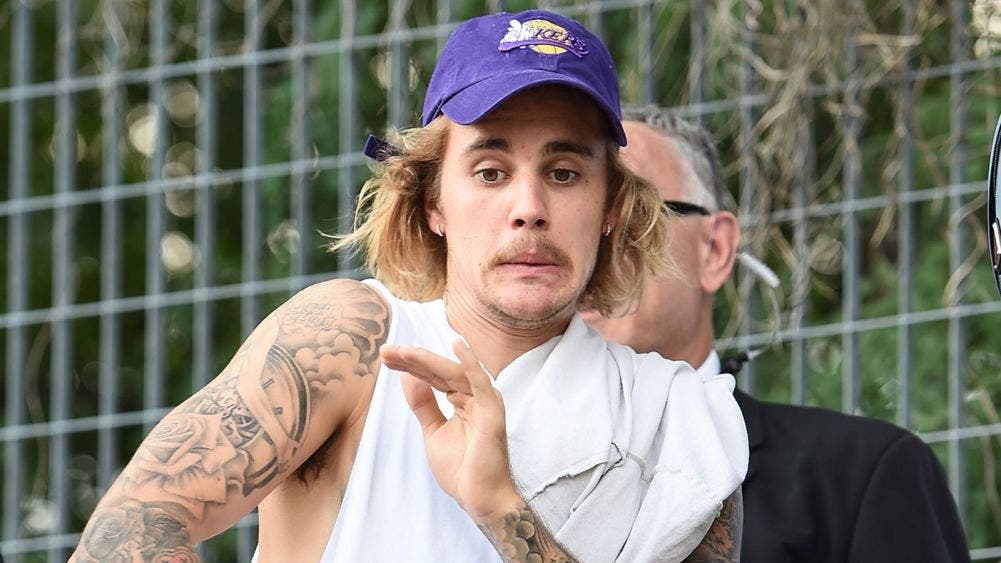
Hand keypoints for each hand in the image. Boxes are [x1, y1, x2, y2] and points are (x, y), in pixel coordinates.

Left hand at [380, 339, 521, 522]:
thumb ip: (423, 405)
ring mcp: (485, 402)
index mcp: (462, 401)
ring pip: (453, 372)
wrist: (478, 498)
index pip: (433, 377)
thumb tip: (408, 377)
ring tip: (404, 351)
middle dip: (413, 359)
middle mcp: (475, 396)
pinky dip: (470, 362)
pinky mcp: (492, 411)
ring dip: (428, 359)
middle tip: (387, 350)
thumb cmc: (461, 469)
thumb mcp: (433, 432)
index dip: (410, 365)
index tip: (386, 356)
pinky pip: (480, 382)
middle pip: (440, 371)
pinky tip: (457, 344)